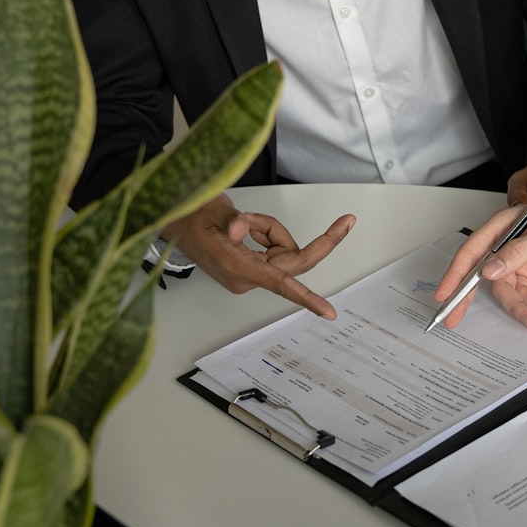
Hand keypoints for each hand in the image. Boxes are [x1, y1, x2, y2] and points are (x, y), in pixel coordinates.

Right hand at [162, 194, 354, 318]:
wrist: (178, 221)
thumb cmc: (193, 218)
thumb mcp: (211, 213)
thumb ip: (232, 221)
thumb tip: (242, 227)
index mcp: (238, 269)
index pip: (281, 284)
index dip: (307, 298)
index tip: (329, 312)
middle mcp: (249, 276)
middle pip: (294, 259)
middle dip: (311, 238)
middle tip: (347, 220)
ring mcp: (253, 272)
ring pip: (285, 248)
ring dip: (270, 229)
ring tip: (242, 220)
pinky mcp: (254, 266)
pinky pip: (276, 246)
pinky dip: (266, 232)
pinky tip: (244, 226)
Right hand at [434, 200, 526, 328]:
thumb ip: (521, 250)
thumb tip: (490, 269)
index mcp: (506, 224)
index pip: (473, 249)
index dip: (455, 272)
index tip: (444, 294)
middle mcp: (508, 243)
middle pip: (480, 274)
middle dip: (468, 298)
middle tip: (454, 320)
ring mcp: (521, 261)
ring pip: (506, 291)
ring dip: (517, 307)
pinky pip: (526, 296)